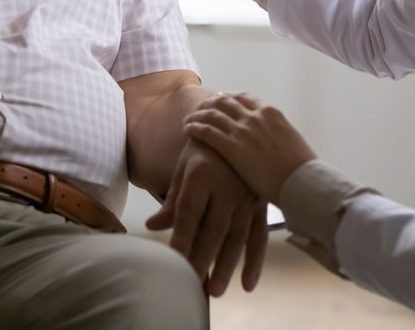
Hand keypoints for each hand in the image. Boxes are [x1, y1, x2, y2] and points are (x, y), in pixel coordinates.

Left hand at [146, 139, 267, 296]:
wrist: (237, 125)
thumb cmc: (204, 149)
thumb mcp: (185, 167)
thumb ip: (173, 200)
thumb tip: (154, 226)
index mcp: (202, 174)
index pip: (189, 213)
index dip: (182, 239)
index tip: (175, 264)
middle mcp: (226, 186)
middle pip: (213, 229)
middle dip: (203, 259)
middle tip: (194, 285)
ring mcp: (247, 195)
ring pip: (237, 236)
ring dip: (227, 266)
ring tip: (216, 290)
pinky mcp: (261, 202)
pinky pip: (258, 235)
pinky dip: (254, 261)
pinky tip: (248, 283)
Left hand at [184, 93, 316, 203]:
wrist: (302, 181)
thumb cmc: (301, 169)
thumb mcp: (292, 141)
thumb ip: (278, 135)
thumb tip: (274, 140)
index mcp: (271, 113)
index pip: (244, 97)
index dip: (229, 98)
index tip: (221, 100)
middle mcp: (255, 117)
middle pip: (224, 102)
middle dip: (210, 104)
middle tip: (201, 108)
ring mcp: (242, 131)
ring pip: (212, 115)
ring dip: (198, 114)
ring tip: (189, 118)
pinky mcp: (232, 148)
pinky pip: (207, 132)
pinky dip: (195, 127)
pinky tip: (188, 129)